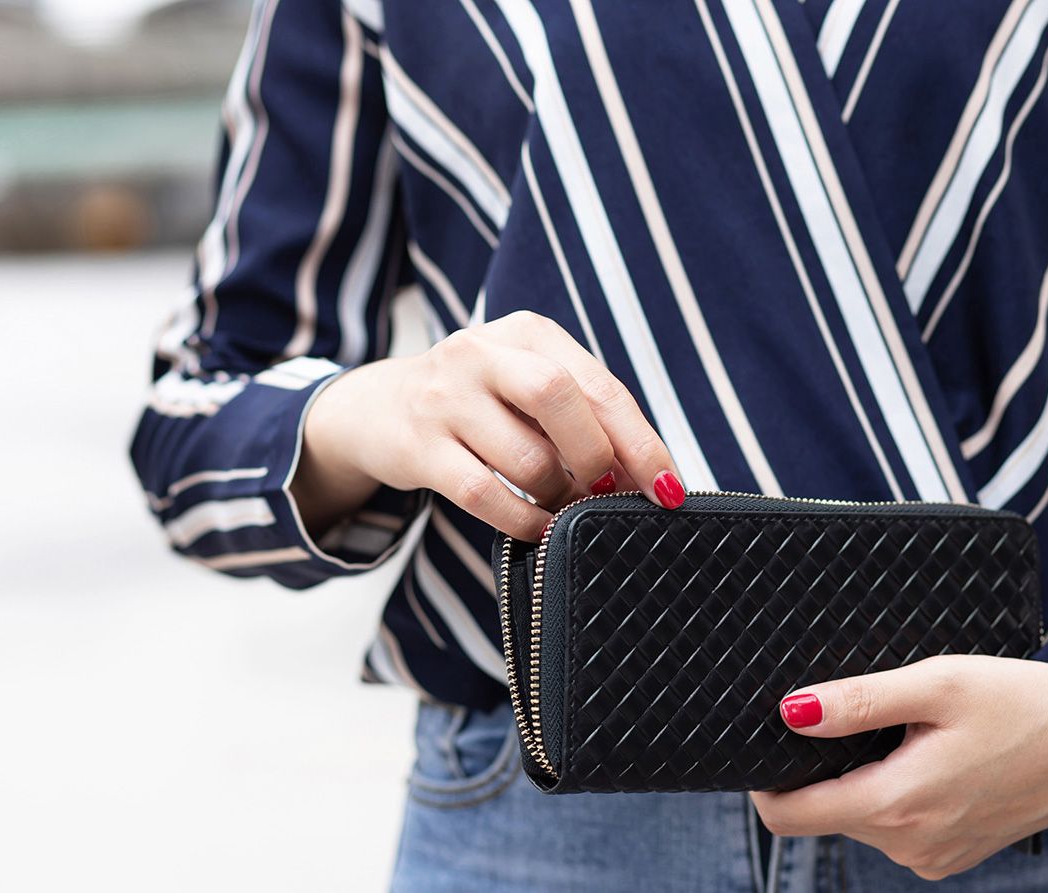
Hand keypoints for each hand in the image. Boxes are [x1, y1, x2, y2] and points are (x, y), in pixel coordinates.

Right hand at [290, 311, 684, 539]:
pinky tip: (535, 526)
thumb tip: (649, 475)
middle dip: (596, 457)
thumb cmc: (480, 402)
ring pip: (524, 457)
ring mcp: (445, 398)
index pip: (599, 384)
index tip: (670, 488)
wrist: (378, 407)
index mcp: (526, 332)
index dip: (641, 441)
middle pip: (557, 397)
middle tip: (605, 491)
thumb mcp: (526, 382)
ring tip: (562, 505)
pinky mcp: (417, 446)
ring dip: (557, 496)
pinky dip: (521, 521)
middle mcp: (481, 353)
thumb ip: (581, 411)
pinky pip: (484, 495)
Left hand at [751, 655, 1047, 879]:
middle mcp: (911, 844)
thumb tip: (791, 712)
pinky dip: (890, 791)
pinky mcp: (951, 853)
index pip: (790, 818)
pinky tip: (920, 755)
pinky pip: (894, 825)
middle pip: (822, 812)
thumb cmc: (1024, 703)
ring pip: (857, 817)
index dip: (762, 782)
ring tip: (898, 732)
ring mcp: (933, 855)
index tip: (763, 744)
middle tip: (847, 716)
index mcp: (899, 805)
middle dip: (818, 769)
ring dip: (858, 778)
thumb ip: (858, 701)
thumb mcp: (936, 684)